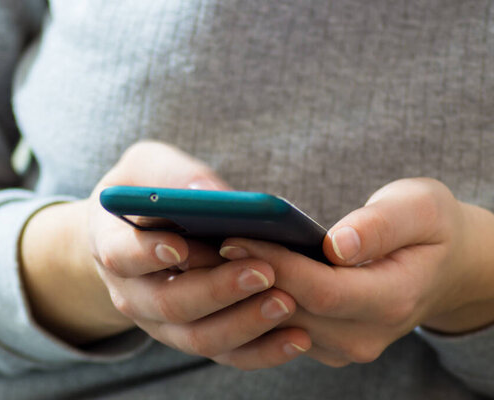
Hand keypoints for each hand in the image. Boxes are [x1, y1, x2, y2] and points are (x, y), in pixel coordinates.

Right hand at [21, 141, 308, 368]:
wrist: (137, 233)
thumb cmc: (147, 192)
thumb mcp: (148, 167)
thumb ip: (171, 174)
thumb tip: (208, 191)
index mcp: (112, 245)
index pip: (121, 256)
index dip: (146, 254)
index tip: (180, 246)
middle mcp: (132, 292)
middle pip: (169, 304)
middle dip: (217, 290)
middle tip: (262, 272)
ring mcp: (162, 322)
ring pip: (198, 338)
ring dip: (244, 324)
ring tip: (286, 302)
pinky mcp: (193, 335)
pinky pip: (226, 354)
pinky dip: (261, 351)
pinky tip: (297, 338)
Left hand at [220, 178, 493, 366]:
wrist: (442, 265)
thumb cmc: (429, 228)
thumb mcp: (420, 210)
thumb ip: (381, 227)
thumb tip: (337, 245)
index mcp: (391, 299)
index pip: (318, 289)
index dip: (273, 263)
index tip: (231, 236)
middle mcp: (364, 335)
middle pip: (289, 311)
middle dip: (240, 279)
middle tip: (196, 246)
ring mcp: (344, 345)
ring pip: (276, 324)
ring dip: (235, 293)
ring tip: (199, 257)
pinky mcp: (326, 342)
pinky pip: (279, 327)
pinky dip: (249, 300)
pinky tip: (224, 271)